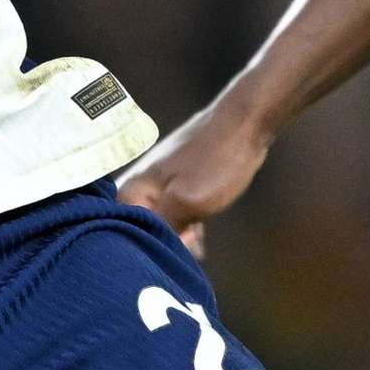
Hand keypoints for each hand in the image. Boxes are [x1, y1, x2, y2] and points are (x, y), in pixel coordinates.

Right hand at [120, 105, 277, 259]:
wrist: (245, 121)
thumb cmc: (215, 161)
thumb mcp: (186, 202)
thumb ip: (161, 227)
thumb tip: (142, 248)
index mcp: (131, 189)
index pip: (125, 234)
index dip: (151, 247)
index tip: (179, 247)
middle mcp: (137, 184)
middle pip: (141, 229)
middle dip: (165, 243)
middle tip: (192, 244)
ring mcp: (158, 181)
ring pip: (160, 221)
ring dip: (177, 235)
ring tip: (198, 242)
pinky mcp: (177, 180)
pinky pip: (172, 211)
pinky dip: (184, 224)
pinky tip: (199, 234)